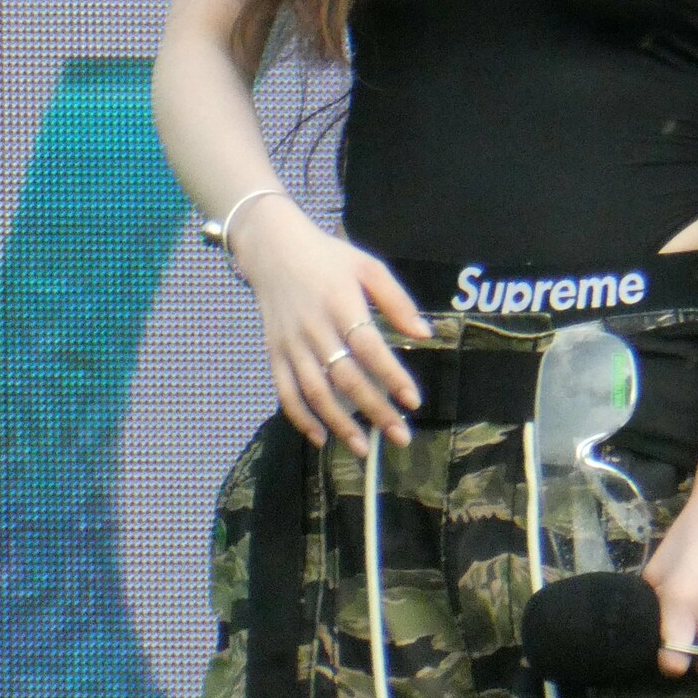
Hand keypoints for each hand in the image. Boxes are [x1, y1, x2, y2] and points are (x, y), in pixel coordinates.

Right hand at [230, 195, 431, 457]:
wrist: (274, 250)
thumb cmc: (328, 259)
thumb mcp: (367, 266)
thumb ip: (396, 300)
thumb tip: (423, 334)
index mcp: (340, 302)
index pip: (369, 347)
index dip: (391, 376)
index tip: (413, 401)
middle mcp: (314, 327)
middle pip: (345, 376)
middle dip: (374, 410)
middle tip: (400, 436)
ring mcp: (291, 343)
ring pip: (315, 391)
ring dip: (339, 423)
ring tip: (363, 447)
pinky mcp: (274, 353)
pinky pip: (285, 392)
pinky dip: (301, 418)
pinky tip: (321, 437)